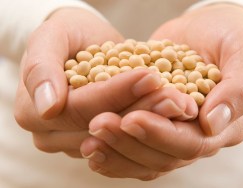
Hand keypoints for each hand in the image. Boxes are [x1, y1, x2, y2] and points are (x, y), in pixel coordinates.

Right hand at [14, 8, 166, 156]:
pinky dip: (152, 127)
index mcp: (33, 112)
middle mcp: (52, 136)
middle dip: (141, 110)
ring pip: (118, 138)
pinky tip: (173, 115)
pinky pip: (126, 141)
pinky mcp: (99, 142)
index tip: (148, 76)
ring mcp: (76, 142)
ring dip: (152, 121)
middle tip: (175, 96)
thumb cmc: (67, 35)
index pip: (79, 110)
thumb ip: (40, 67)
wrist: (82, 43)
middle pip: (101, 129)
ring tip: (179, 103)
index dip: (115, 94)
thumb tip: (47, 108)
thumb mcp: (50, 38)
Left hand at [80, 4, 242, 179]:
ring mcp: (175, 133)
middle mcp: (199, 137)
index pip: (191, 143)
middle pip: (164, 156)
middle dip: (130, 143)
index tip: (131, 119)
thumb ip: (238, 90)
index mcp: (224, 127)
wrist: (209, 32)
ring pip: (146, 158)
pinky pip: (136, 148)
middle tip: (99, 125)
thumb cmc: (230, 39)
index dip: (160, 134)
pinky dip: (114, 150)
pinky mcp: (156, 125)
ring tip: (89, 140)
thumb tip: (212, 123)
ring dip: (116, 151)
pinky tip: (92, 147)